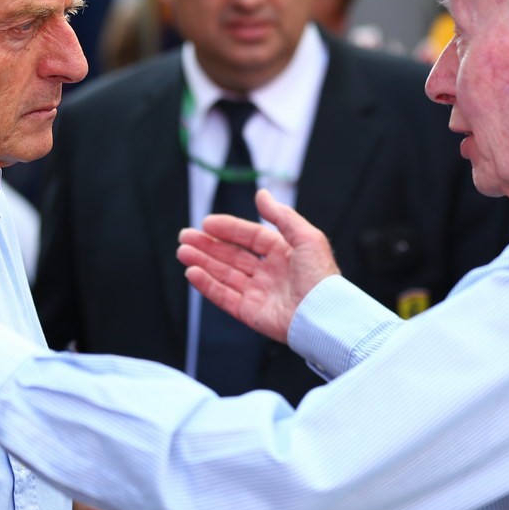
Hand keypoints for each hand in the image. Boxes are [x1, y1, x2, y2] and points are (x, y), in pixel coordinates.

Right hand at [176, 189, 338, 343]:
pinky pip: (224, 297)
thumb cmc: (322, 276)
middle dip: (208, 246)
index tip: (207, 222)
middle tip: (185, 236)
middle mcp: (270, 273)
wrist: (325, 315)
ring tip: (183, 252)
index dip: (229, 229)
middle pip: (232, 256)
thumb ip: (281, 215)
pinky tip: (192, 272)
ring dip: (203, 263)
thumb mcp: (307, 237)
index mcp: (284, 254)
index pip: (250, 237)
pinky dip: (207, 285)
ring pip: (224, 275)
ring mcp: (259, 294)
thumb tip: (261, 194)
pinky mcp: (251, 314)